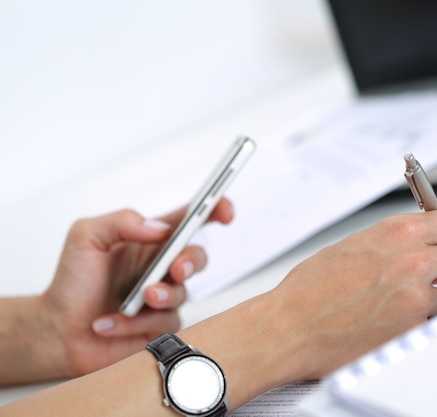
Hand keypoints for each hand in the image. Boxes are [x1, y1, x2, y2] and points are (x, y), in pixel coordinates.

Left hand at [41, 199, 232, 377]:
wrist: (59, 331)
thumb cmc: (73, 282)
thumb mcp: (86, 237)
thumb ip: (122, 221)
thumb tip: (160, 229)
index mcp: (151, 240)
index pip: (190, 220)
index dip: (215, 210)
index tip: (224, 211)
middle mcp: (163, 266)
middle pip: (197, 256)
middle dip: (191, 261)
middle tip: (176, 269)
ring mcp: (164, 297)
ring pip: (184, 293)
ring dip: (162, 296)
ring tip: (135, 301)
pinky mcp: (160, 326)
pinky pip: (163, 323)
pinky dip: (132, 324)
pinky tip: (108, 323)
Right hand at [264, 207, 436, 380]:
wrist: (290, 326)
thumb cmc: (312, 288)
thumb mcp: (355, 244)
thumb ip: (396, 240)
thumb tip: (424, 240)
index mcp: (397, 232)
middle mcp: (413, 260)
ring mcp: (416, 297)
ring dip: (429, 296)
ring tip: (391, 300)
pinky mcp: (412, 329)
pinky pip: (428, 321)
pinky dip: (412, 322)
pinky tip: (384, 320)